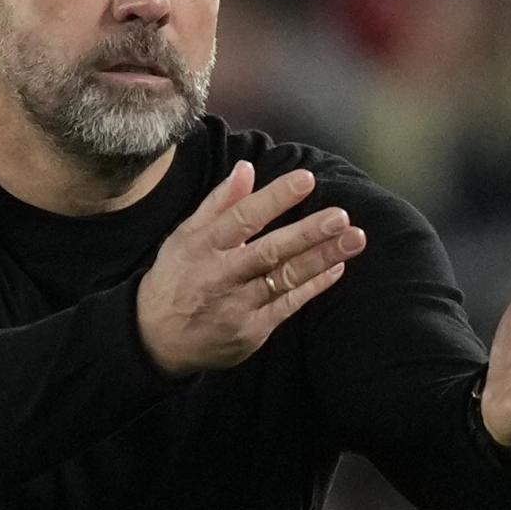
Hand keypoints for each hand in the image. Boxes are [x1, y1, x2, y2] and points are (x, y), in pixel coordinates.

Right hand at [137, 161, 365, 375]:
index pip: (242, 218)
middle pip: (269, 252)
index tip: (306, 179)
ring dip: (322, 258)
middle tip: (340, 216)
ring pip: (285, 279)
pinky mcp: (252, 332)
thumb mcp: (185, 236)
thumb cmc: (176, 278)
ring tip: (354, 239)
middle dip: (307, 234)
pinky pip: (289, 305)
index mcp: (202, 247)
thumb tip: (247, 168)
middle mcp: (221, 276)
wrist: (156, 341)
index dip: (275, 198)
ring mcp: (238, 307)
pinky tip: (337, 267)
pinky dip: (314, 285)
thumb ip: (219, 204)